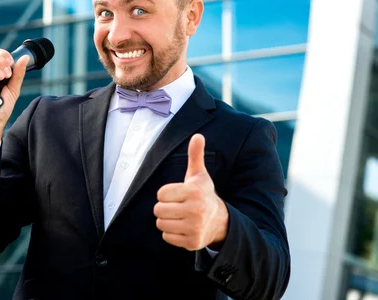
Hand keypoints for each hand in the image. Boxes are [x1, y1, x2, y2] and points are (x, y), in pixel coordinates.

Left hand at [154, 134, 228, 250]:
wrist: (219, 221)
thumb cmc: (203, 194)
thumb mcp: (199, 175)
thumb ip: (195, 155)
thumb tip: (198, 135)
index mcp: (194, 192)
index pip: (160, 194)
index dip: (166, 194)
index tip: (177, 194)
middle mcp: (196, 210)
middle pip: (158, 210)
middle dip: (164, 208)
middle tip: (177, 206)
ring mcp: (194, 228)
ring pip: (161, 224)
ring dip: (167, 221)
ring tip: (179, 217)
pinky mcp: (192, 242)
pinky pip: (166, 237)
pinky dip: (171, 234)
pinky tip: (182, 228)